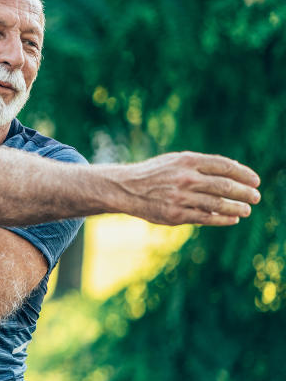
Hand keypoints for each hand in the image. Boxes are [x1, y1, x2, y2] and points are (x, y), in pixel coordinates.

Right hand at [114, 152, 260, 225]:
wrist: (125, 189)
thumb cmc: (154, 174)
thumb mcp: (175, 161)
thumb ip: (202, 165)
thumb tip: (235, 170)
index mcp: (186, 161)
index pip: (224, 166)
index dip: (243, 173)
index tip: (255, 180)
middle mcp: (185, 178)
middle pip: (224, 185)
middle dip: (245, 192)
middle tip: (256, 197)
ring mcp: (180, 197)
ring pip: (218, 204)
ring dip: (237, 208)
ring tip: (246, 210)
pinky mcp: (175, 215)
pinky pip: (205, 218)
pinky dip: (222, 219)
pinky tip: (232, 219)